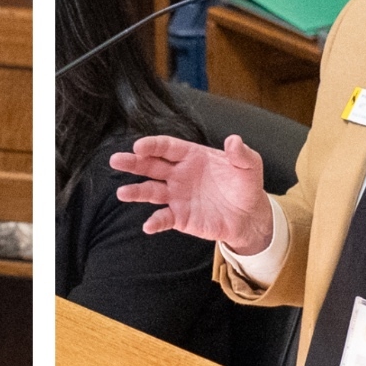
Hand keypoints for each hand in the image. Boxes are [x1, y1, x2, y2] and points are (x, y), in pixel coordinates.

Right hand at [109, 134, 273, 254]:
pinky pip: (163, 218)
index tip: (138, 146)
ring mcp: (177, 196)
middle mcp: (179, 174)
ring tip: (123, 193)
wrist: (249, 216)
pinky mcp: (180, 217)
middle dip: (133, 163)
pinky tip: (149, 225)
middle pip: (151, 166)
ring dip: (136, 192)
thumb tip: (234, 140)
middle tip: (116, 160)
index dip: (152, 146)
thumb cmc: (246, 186)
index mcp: (192, 156)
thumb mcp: (249, 166)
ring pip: (151, 191)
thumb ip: (241, 153)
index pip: (167, 148)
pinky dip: (155, 222)